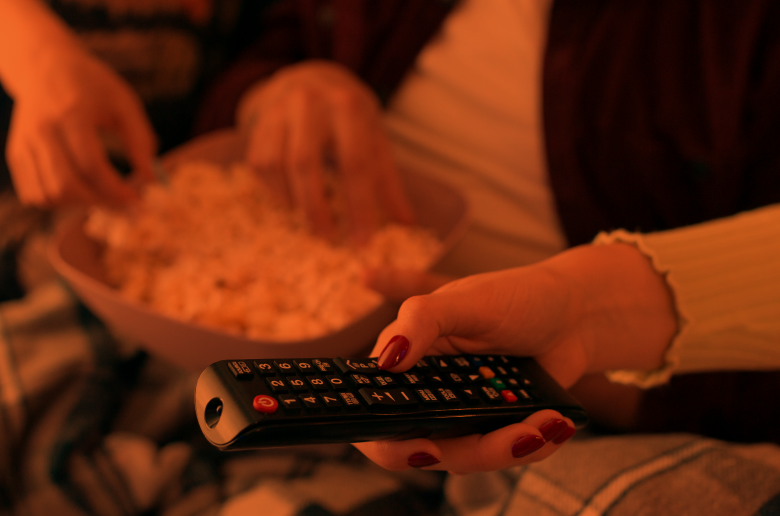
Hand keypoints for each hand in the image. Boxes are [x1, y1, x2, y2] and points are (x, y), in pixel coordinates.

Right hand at [5, 42, 156, 206]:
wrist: (45, 66)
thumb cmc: (92, 85)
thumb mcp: (124, 103)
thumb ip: (140, 140)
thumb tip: (152, 180)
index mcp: (70, 113)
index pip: (91, 165)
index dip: (115, 189)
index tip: (137, 199)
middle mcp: (41, 130)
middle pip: (66, 184)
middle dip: (100, 203)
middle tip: (124, 206)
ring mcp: (23, 143)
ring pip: (48, 194)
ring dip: (81, 205)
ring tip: (104, 197)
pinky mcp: (15, 153)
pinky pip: (34, 194)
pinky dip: (60, 202)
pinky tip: (81, 192)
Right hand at [238, 61, 413, 242]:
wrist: (311, 77)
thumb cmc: (350, 116)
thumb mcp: (374, 137)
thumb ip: (387, 180)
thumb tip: (407, 223)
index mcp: (348, 106)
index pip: (354, 162)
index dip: (359, 206)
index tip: (362, 241)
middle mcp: (309, 102)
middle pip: (305, 163)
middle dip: (316, 209)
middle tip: (329, 239)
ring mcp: (278, 110)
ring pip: (276, 164)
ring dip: (293, 200)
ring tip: (312, 221)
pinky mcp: (259, 122)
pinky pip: (259, 163)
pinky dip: (274, 189)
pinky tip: (291, 201)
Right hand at [354, 243, 676, 471]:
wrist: (573, 314)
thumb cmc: (516, 296)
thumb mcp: (468, 300)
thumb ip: (421, 321)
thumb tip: (386, 360)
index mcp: (404, 360)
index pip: (373, 412)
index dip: (387, 442)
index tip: (426, 446)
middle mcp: (425, 392)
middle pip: (423, 448)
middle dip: (472, 451)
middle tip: (516, 437)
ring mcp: (460, 413)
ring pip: (467, 458)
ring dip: (511, 447)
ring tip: (550, 421)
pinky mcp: (494, 427)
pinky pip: (502, 455)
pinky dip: (532, 445)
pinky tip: (556, 422)